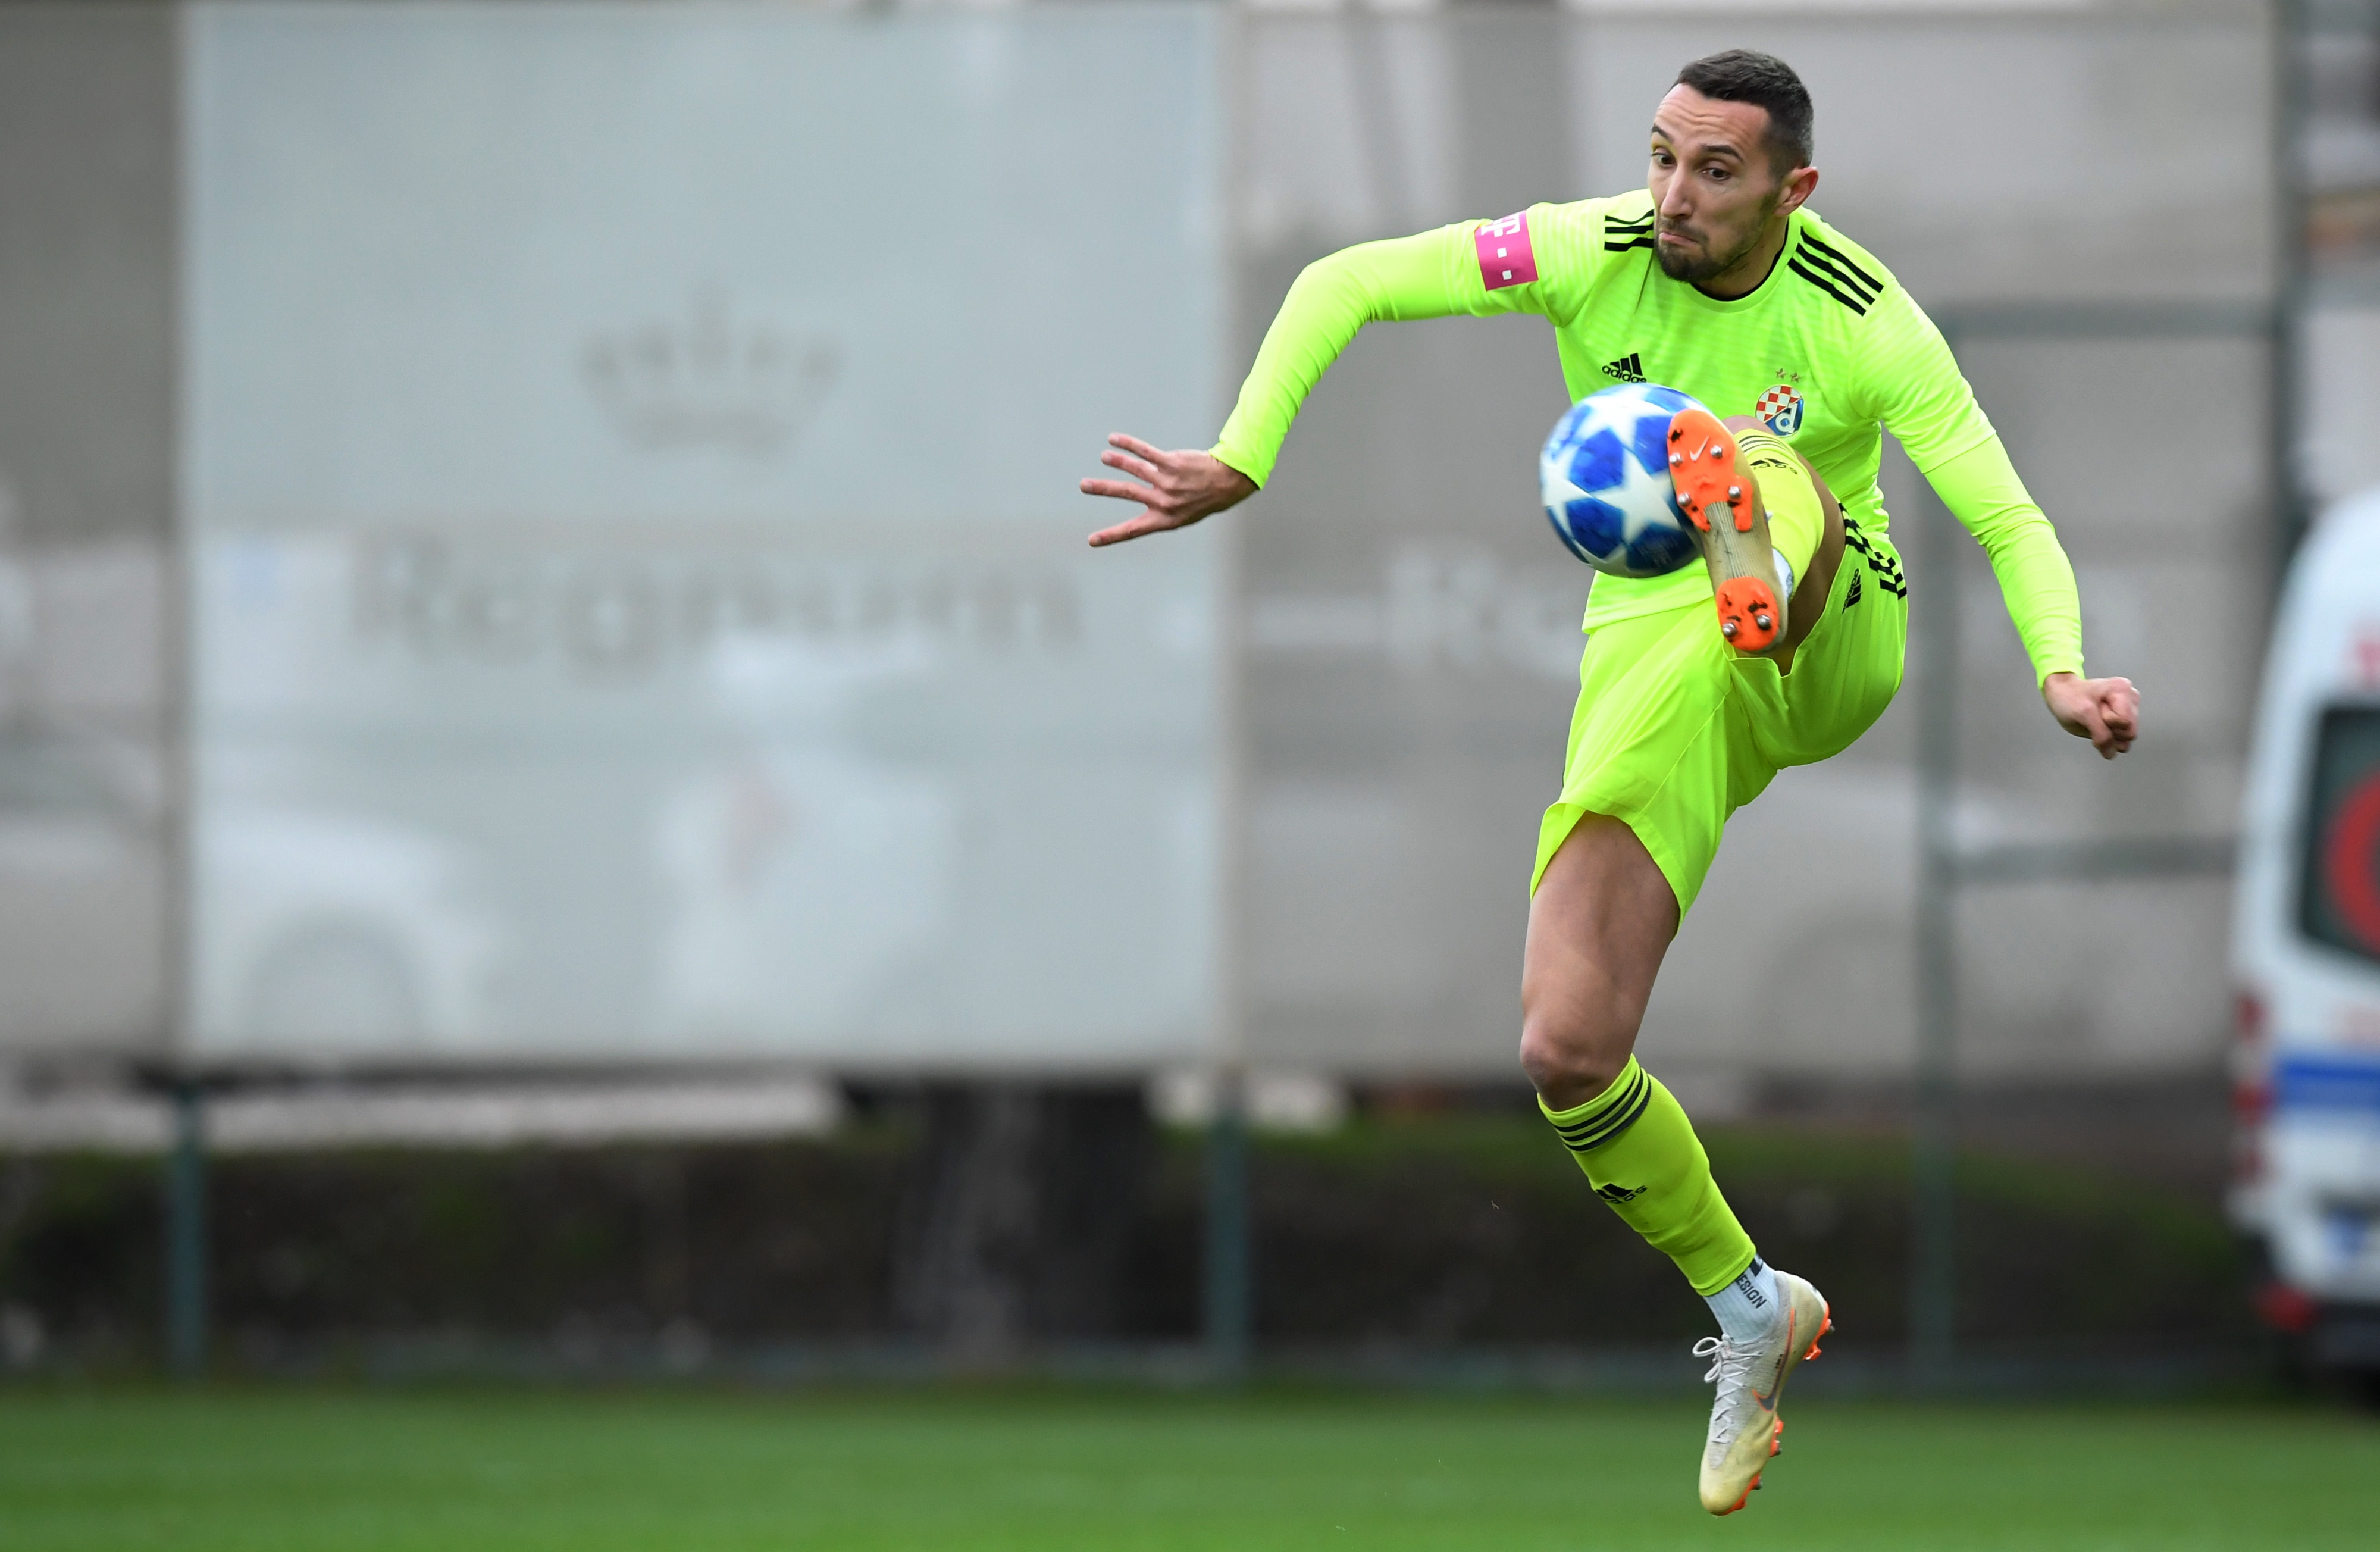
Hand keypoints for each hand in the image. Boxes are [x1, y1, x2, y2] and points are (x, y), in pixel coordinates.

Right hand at [1081, 434, 1256, 546]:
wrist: (1226, 483)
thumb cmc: (1204, 500)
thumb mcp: (1184, 515)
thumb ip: (1162, 512)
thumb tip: (1141, 505)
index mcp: (1165, 520)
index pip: (1133, 530)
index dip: (1111, 536)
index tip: (1092, 541)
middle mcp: (1164, 501)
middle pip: (1127, 493)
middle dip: (1103, 489)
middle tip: (1084, 485)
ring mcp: (1167, 481)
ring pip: (1135, 470)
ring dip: (1117, 462)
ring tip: (1104, 458)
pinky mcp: (1172, 463)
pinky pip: (1146, 452)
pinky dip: (1129, 445)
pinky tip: (1114, 439)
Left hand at [2043, 672, 2139, 759]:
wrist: (2063, 694)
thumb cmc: (2070, 699)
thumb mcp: (2083, 714)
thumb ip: (2101, 734)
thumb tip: (2111, 753)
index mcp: (2122, 689)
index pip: (2125, 723)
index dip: (2107, 724)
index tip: (2093, 714)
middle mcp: (2131, 698)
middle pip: (2129, 731)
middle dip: (2110, 731)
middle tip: (2094, 719)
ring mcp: (2130, 708)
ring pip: (2127, 737)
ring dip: (2109, 735)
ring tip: (2096, 721)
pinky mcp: (2126, 719)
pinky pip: (2123, 738)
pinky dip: (2110, 736)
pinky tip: (2099, 726)